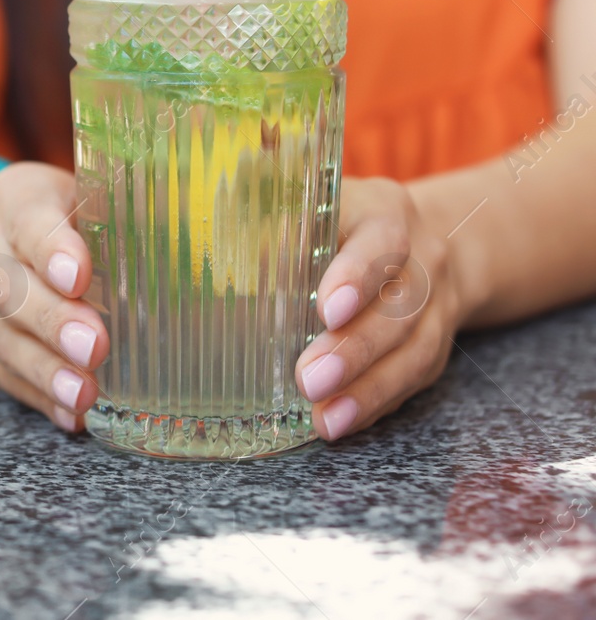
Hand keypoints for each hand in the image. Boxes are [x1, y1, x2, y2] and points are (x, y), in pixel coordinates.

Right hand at [0, 162, 104, 430]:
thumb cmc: (50, 217)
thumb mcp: (75, 193)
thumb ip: (122, 210)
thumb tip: (200, 233)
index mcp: (13, 197)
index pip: (28, 219)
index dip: (52, 249)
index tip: (79, 276)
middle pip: (8, 285)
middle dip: (52, 320)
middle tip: (94, 346)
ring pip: (1, 337)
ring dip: (44, 370)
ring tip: (83, 394)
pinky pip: (3, 375)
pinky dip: (39, 397)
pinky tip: (71, 415)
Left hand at [293, 176, 463, 440]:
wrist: (417, 245)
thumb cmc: (337, 224)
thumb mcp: (311, 208)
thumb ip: (269, 224)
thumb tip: (198, 246)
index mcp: (383, 212)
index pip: (381, 239)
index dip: (357, 276)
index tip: (327, 311)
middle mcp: (419, 257)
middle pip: (398, 305)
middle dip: (354, 348)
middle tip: (311, 379)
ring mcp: (432, 305)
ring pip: (412, 350)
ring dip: (367, 388)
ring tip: (326, 417)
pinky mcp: (431, 345)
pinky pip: (411, 378)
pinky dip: (374, 404)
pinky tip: (340, 422)